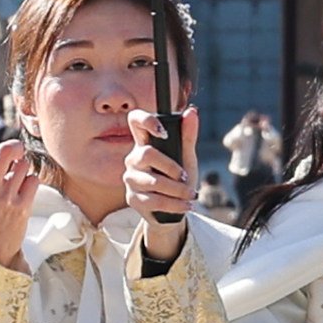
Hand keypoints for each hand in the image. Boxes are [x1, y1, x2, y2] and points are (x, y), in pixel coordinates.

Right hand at [0, 114, 42, 274]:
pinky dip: (29, 182)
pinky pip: (32, 179)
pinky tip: (22, 193)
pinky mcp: (21, 207)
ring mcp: (4, 197)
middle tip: (15, 153)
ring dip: (22, 168)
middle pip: (8, 150)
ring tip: (14, 182)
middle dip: (15, 147)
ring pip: (23, 164)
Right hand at [122, 123, 193, 263]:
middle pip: (146, 154)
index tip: (164, 132)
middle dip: (171, 167)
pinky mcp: (133, 199)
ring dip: (177, 189)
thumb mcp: (186, 157)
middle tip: (185, 176)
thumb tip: (192, 112)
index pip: (135, 121)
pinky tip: (186, 205)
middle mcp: (133, 159)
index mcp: (144, 143)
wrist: (173, 211)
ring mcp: (131, 179)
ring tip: (191, 194)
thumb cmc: (178, 180)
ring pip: (153, 181)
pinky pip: (154, 200)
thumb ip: (187, 136)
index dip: (145, 120)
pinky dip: (175, 204)